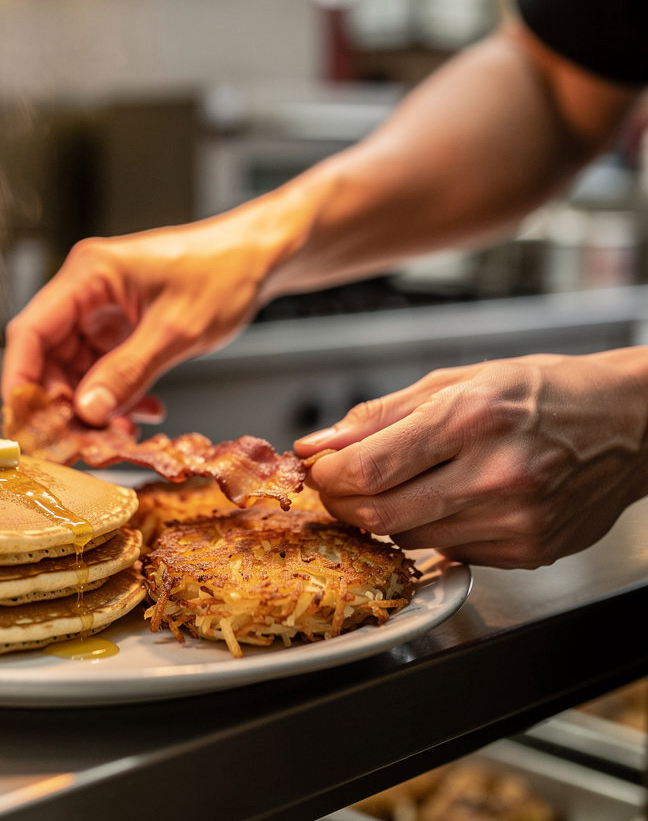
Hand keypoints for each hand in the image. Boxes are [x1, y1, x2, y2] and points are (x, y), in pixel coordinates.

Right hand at [1, 212, 277, 425]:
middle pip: (48, 354)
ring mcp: (104, 307)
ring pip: (75, 366)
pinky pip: (103, 366)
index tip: (25, 423)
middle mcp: (87, 289)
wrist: (260, 257)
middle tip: (81, 442)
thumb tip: (88, 411)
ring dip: (93, 404)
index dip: (21, 380)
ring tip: (119, 434)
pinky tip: (141, 412)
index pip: (31, 331)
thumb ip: (128, 371)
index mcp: (89, 274)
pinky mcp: (122, 323)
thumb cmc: (224, 273)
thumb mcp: (176, 331)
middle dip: (63, 402)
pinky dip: (117, 393)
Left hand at [294, 352, 647, 567]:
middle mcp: (496, 475)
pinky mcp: (528, 551)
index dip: (327, 476)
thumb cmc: (541, 392)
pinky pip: (448, 551)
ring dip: (383, 515)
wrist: (629, 424)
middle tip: (338, 484)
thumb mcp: (454, 382)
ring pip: (407, 537)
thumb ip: (377, 416)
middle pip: (379, 515)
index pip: (368, 470)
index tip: (319, 468)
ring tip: (401, 482)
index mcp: (472, 418)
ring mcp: (515, 521)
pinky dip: (429, 529)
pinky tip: (447, 499)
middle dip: (341, 503)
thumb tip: (316, 446)